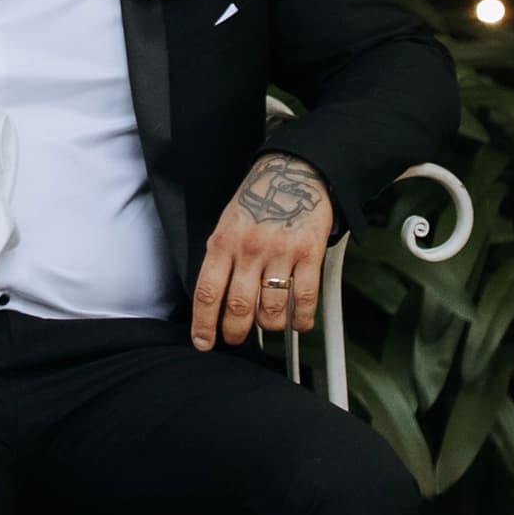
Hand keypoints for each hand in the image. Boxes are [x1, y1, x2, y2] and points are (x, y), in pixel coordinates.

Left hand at [191, 150, 335, 353]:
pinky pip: (305, 299)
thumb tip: (213, 301)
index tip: (203, 342)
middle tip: (235, 338)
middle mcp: (250, 249)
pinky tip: (298, 321)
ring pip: (272, 310)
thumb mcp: (226, 224)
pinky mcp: (310, 254)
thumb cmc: (258, 201)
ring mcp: (281, 253)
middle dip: (235, 332)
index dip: (203, 324)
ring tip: (268, 324)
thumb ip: (220, 259)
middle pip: (239, 308)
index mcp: (223, 242)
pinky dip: (301, 319)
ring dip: (269, 326)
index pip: (207, 293)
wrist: (295, 171)